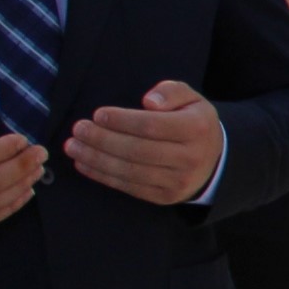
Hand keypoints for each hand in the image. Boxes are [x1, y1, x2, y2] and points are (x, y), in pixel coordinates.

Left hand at [62, 79, 224, 204]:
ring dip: (96, 159)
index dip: (121, 121)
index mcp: (196, 129)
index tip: (98, 115)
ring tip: (73, 147)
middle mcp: (189, 158)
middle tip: (78, 129)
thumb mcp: (191, 99)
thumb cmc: (193, 123)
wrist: (215, 162)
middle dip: (102, 140)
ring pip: (130, 171)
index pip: (152, 126)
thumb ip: (171, 91)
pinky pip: (129, 187)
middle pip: (137, 150)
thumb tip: (149, 102)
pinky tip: (84, 164)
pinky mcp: (165, 197)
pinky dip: (102, 176)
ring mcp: (177, 181)